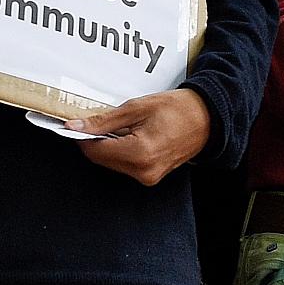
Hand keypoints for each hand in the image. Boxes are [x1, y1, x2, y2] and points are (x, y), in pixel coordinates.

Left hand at [66, 88, 211, 185]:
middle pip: (102, 159)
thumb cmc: (178, 109)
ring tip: (124, 126)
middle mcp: (142, 171)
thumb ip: (104, 120)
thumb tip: (76, 127)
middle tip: (102, 120)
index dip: (83, 136)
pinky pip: (126, 165)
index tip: (77, 124)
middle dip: (96, 141)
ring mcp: (148, 177)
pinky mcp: (151, 177)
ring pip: (112, 163)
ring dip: (109, 146)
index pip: (95, 151)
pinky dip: (121, 151)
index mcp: (139, 153)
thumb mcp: (137, 107)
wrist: (207, 118)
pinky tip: (132, 136)